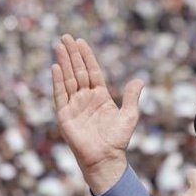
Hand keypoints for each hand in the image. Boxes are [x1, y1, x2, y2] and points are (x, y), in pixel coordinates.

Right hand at [51, 34, 143, 193]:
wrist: (106, 158)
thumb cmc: (118, 140)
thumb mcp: (129, 116)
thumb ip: (131, 97)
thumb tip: (139, 80)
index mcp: (100, 96)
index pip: (92, 71)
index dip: (86, 56)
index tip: (81, 41)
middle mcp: (85, 98)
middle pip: (77, 71)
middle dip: (72, 54)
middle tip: (65, 36)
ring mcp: (74, 105)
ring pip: (68, 79)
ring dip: (64, 62)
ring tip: (59, 46)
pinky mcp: (65, 115)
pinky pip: (60, 95)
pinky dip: (58, 81)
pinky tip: (56, 67)